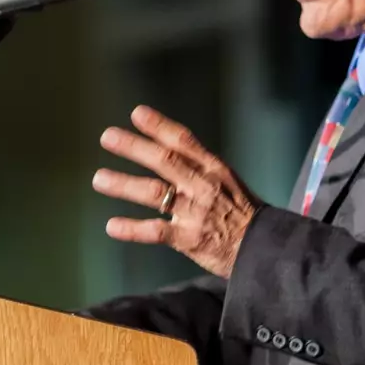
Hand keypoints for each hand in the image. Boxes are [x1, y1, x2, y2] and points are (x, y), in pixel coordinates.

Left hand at [92, 105, 261, 278]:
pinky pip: (155, 231)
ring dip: (124, 184)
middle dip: (134, 147)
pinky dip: (132, 228)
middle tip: (108, 137)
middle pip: (164, 161)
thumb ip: (200, 170)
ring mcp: (195, 212)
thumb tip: (169, 152)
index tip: (136, 114)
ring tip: (99, 179)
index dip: (159, 126)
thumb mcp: (229, 183)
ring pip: (154, 193)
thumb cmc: (245, 215)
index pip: (184, 141)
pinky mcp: (189, 239)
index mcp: (214, 169)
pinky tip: (111, 225)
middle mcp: (203, 186)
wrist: (265, 250)